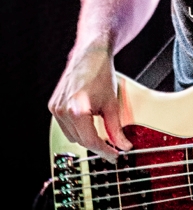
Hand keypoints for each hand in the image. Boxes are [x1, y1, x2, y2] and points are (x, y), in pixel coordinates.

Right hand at [48, 44, 131, 162]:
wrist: (90, 54)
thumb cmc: (101, 73)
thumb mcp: (113, 103)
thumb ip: (116, 128)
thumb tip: (122, 145)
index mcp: (77, 110)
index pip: (90, 141)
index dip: (104, 151)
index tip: (115, 155)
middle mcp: (62, 110)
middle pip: (80, 140)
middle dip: (97, 143)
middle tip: (112, 145)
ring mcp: (56, 108)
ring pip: (72, 135)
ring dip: (86, 135)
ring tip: (101, 128)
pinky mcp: (53, 105)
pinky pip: (65, 125)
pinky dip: (77, 127)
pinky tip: (88, 120)